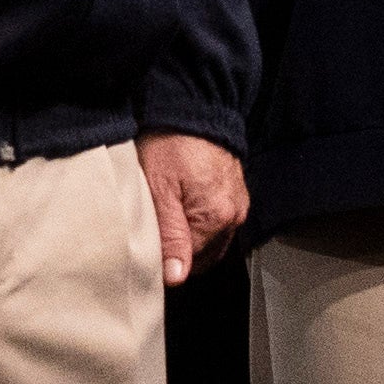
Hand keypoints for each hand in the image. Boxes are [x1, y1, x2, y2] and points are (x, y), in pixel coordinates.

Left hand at [139, 132, 248, 284]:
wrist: (193, 106)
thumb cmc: (170, 143)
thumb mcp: (159, 190)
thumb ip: (169, 236)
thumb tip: (176, 277)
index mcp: (218, 218)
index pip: (189, 263)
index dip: (165, 259)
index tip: (147, 246)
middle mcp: (234, 214)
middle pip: (202, 254)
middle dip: (179, 249)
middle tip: (153, 230)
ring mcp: (237, 202)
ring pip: (209, 238)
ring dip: (188, 234)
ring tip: (166, 212)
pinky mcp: (234, 192)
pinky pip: (215, 219)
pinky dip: (197, 218)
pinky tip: (181, 203)